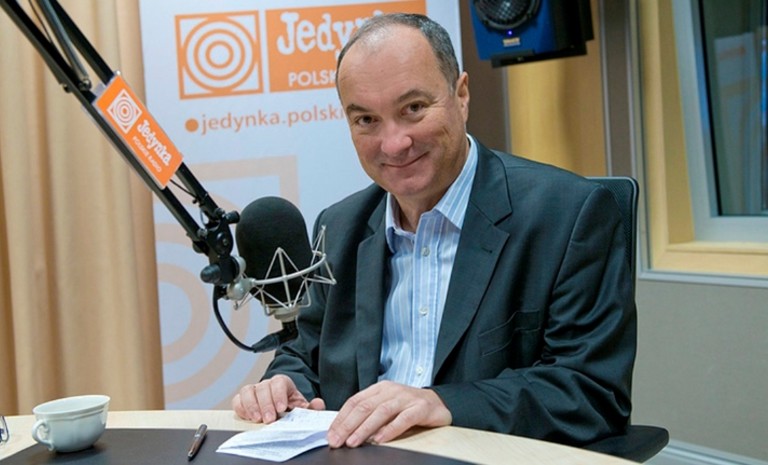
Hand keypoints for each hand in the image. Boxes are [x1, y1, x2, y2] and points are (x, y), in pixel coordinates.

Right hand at [232, 374, 325, 423]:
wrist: (282, 411)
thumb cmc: (291, 409)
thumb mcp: (302, 408)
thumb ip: (311, 407)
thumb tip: (318, 404)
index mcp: (283, 384)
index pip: (279, 382)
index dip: (279, 394)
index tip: (281, 408)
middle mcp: (267, 385)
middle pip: (262, 387)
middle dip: (265, 404)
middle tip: (269, 419)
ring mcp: (254, 391)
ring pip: (247, 391)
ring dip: (251, 405)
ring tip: (257, 419)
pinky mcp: (243, 400)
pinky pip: (237, 400)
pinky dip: (241, 408)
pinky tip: (248, 417)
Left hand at [327, 381, 451, 447]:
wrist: (438, 403)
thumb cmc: (408, 407)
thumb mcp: (386, 406)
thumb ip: (369, 414)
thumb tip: (345, 430)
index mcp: (380, 389)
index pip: (355, 401)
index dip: (341, 418)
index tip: (331, 434)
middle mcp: (391, 390)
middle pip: (365, 407)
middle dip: (348, 425)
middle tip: (337, 441)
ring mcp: (406, 398)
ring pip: (381, 412)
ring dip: (365, 428)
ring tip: (354, 442)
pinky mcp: (421, 408)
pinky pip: (403, 419)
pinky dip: (390, 430)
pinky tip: (380, 440)